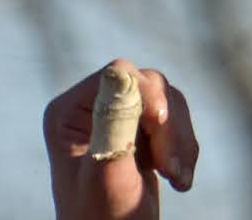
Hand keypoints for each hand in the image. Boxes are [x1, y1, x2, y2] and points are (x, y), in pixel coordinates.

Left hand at [42, 60, 196, 219]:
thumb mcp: (109, 173)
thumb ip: (114, 123)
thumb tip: (119, 70)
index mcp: (67, 113)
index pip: (120, 74)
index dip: (151, 100)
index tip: (164, 145)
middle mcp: (86, 108)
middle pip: (149, 83)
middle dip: (169, 128)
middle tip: (172, 171)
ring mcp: (113, 117)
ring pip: (167, 99)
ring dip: (181, 140)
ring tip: (178, 179)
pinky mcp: (135, 131)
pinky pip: (175, 119)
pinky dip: (185, 148)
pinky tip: (179, 180)